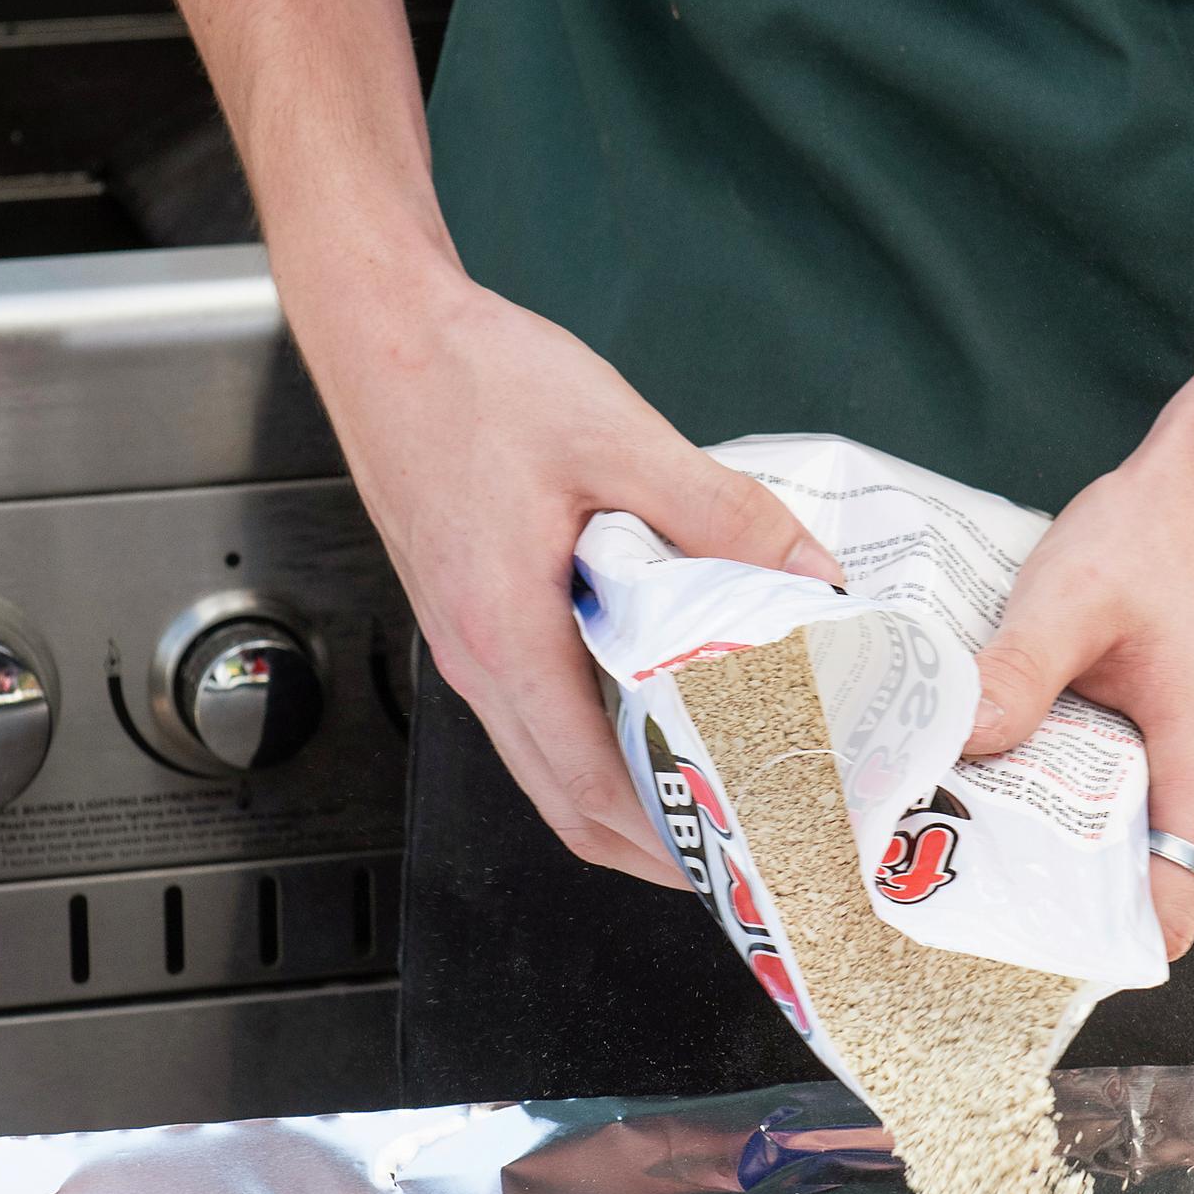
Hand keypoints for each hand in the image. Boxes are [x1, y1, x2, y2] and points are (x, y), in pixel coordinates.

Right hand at [288, 264, 840, 885]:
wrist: (384, 332)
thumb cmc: (472, 382)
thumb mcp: (617, 437)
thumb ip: (718, 512)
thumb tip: (809, 573)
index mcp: (504, 637)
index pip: (589, 792)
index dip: (670, 845)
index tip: (745, 861)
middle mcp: (477, 662)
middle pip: (569, 806)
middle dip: (660, 844)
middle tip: (753, 842)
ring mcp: (467, 645)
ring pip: (553, 764)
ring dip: (632, 793)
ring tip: (725, 785)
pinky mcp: (472, 617)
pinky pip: (540, 712)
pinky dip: (603, 737)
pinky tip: (665, 701)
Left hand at [965, 359, 1193, 957]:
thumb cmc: (1177, 530)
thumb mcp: (1071, 595)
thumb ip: (1014, 675)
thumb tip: (951, 746)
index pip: (1159, 922)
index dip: (1074, 934)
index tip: (996, 918)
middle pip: (1149, 891)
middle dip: (1060, 879)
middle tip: (969, 848)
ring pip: (1157, 852)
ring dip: (1085, 834)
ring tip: (1002, 799)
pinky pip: (1174, 813)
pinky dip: (1115, 799)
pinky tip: (1057, 758)